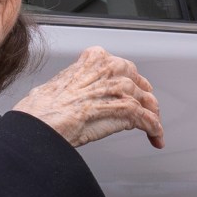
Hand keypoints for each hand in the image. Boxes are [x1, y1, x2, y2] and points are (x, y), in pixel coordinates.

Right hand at [12, 47, 162, 148]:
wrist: (41, 124)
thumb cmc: (42, 109)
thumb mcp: (61, 84)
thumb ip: (79, 84)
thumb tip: (83, 96)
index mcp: (94, 59)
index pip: (123, 69)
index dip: (131, 85)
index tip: (134, 95)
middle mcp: (110, 68)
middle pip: (138, 84)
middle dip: (145, 101)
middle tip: (147, 114)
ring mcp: (119, 87)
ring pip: (146, 102)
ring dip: (152, 118)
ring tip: (154, 132)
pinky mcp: (126, 108)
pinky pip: (148, 119)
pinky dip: (154, 130)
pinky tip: (155, 137)